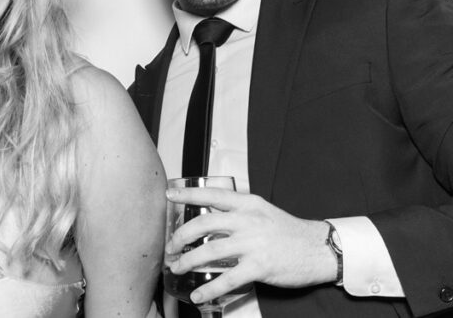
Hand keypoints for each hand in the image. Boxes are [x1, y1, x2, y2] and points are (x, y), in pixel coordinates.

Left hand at [165, 187, 336, 304]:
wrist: (319, 249)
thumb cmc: (289, 231)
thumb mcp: (262, 212)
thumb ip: (238, 213)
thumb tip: (210, 220)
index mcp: (247, 204)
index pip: (212, 195)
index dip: (188, 194)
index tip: (169, 195)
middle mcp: (247, 220)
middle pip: (203, 224)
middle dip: (181, 236)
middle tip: (171, 246)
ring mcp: (253, 244)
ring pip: (210, 251)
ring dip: (189, 261)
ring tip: (178, 268)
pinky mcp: (259, 267)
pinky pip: (228, 279)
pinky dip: (209, 288)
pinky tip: (198, 294)